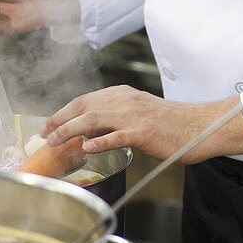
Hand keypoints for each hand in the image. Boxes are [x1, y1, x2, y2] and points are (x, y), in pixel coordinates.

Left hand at [41, 85, 242, 163]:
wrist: (197, 126)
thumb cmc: (169, 124)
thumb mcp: (138, 113)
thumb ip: (115, 118)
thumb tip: (89, 132)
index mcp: (122, 94)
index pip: (85, 100)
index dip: (64, 112)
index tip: (49, 124)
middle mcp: (124, 100)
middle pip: (83, 106)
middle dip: (60, 120)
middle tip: (45, 135)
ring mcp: (132, 115)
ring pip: (93, 119)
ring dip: (70, 131)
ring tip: (56, 142)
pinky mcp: (142, 132)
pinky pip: (116, 136)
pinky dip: (99, 142)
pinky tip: (86, 148)